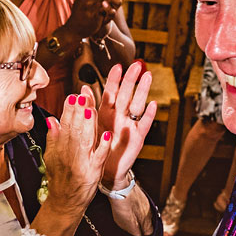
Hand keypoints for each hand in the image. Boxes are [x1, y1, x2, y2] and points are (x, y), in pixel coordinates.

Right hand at [42, 91, 110, 215]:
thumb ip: (53, 138)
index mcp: (60, 149)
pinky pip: (99, 157)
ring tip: (90, 109)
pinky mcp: (92, 172)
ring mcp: (82, 163)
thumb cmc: (59, 180)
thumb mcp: (51, 158)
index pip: (64, 125)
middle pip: (74, 130)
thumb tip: (51, 119)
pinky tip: (106, 134)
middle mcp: (70, 154)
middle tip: (81, 96)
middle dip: (78, 112)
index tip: (72, 97)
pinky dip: (102, 146)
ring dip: (88, 124)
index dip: (68, 111)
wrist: (64, 203)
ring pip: (85, 140)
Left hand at [97, 62, 156, 187]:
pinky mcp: (138, 137)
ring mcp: (130, 125)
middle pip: (126, 94)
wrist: (106, 169)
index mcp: (107, 112)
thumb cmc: (99, 145)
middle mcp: (120, 116)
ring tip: (147, 77)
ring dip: (142, 91)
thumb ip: (89, 107)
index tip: (117, 66)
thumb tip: (82, 88)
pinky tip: (153, 104)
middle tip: (136, 66)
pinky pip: (144, 124)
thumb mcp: (92, 125)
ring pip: (137, 105)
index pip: (111, 92)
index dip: (114, 80)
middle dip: (130, 80)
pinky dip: (149, 115)